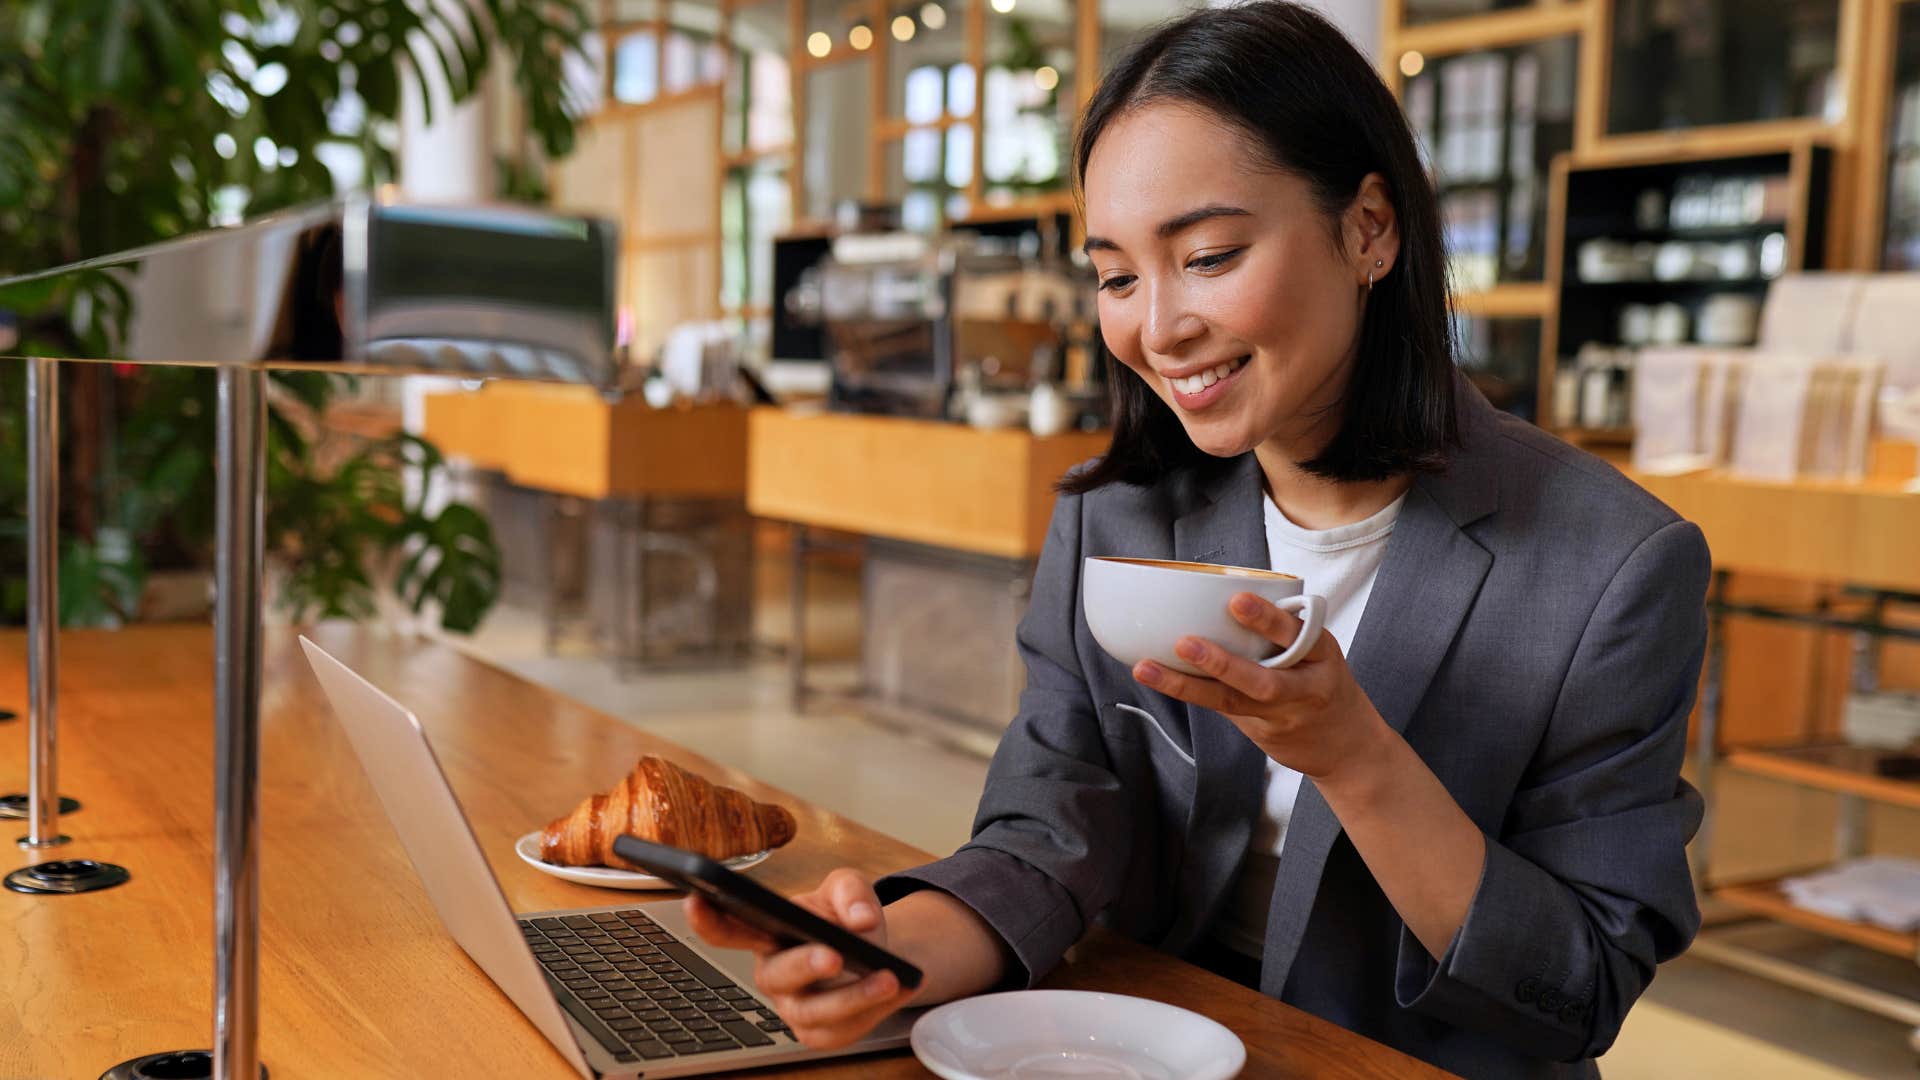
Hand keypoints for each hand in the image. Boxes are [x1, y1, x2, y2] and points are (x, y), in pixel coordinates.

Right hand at [683, 868, 915, 1048]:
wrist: (877, 951)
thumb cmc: (845, 918)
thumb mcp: (848, 888)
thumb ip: (852, 892)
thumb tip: (858, 921)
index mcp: (765, 932)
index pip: (727, 928)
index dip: (707, 919)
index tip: (697, 899)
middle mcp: (773, 973)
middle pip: (776, 976)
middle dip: (804, 965)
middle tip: (834, 955)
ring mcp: (793, 1007)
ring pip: (813, 1012)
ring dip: (853, 996)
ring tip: (887, 978)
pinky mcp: (819, 1033)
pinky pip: (842, 1030)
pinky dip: (875, 1010)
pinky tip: (898, 988)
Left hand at [1132, 591, 1388, 779]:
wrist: (1349, 746)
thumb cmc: (1321, 681)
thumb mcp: (1318, 650)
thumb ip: (1282, 629)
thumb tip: (1222, 594)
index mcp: (1321, 653)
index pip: (1296, 633)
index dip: (1267, 618)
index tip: (1236, 600)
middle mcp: (1304, 687)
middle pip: (1263, 679)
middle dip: (1223, 663)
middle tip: (1186, 643)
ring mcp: (1282, 715)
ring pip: (1232, 701)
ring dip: (1186, 685)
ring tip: (1149, 668)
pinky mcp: (1262, 732)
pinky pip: (1222, 709)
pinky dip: (1189, 692)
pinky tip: (1158, 679)